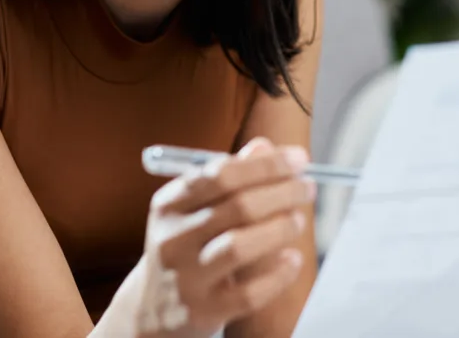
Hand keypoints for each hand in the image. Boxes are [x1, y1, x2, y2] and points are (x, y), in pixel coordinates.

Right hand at [128, 137, 314, 337]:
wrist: (152, 308)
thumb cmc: (186, 247)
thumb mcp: (194, 209)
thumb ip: (227, 177)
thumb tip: (264, 147)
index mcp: (169, 205)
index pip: (221, 174)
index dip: (266, 165)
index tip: (299, 160)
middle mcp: (173, 239)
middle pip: (237, 207)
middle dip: (282, 192)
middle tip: (307, 188)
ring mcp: (186, 278)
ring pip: (240, 246)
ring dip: (280, 228)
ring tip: (298, 220)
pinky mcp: (202, 311)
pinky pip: (249, 293)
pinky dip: (278, 274)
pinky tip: (292, 259)